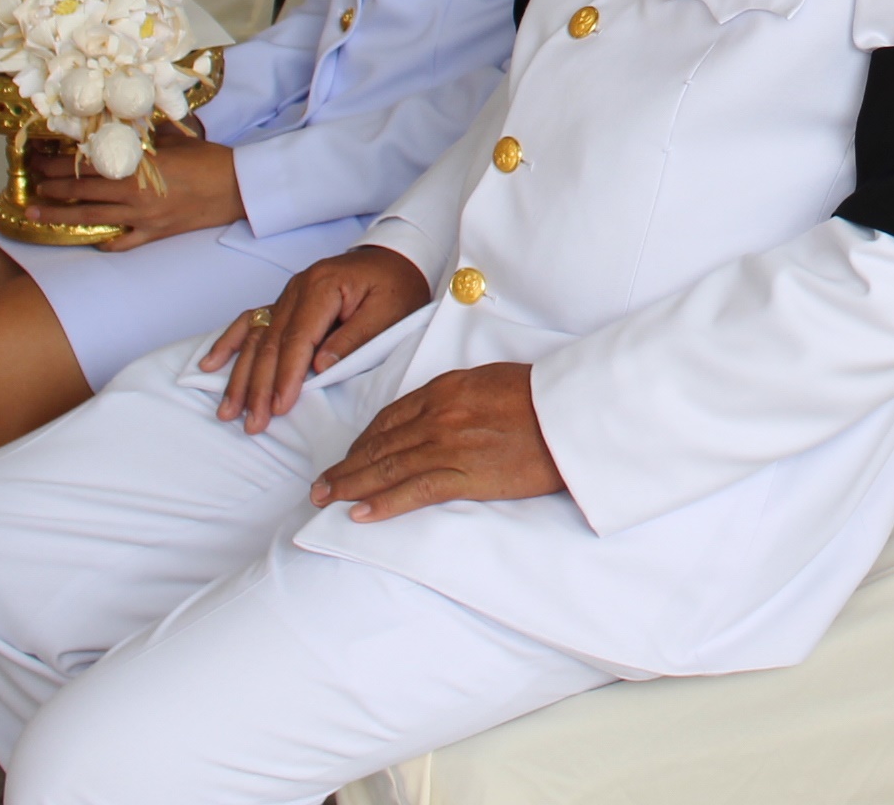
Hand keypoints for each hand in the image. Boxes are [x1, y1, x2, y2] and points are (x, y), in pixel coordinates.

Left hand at [20, 118, 242, 245]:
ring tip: (38, 214)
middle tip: (32, 187)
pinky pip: (123, 242)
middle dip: (52, 189)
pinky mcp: (154, 233)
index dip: (59, 165)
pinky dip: (106, 241)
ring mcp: (142, 217)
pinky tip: (92, 240)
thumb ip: (145, 138)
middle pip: (81, 192)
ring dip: (61, 215)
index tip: (40, 162)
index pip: (87, 166)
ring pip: (91, 218)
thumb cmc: (209, 160)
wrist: (236, 188)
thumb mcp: (174, 140)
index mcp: (136, 167)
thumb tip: (125, 129)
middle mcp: (132, 194)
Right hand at [208, 243, 430, 431]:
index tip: (279, 407)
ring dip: (240, 376)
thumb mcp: (389, 311)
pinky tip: (210, 365)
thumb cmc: (397, 286)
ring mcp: (288, 294)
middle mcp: (298, 288)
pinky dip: (229, 343)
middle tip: (252, 422)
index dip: (287, 376)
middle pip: (271, 343)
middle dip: (258, 386)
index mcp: (323, 286)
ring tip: (228, 409)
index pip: (298, 339)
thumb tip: (320, 368)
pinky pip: (250, 321)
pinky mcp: (284, 301)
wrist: (396, 258)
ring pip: (256, 338)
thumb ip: (354, 338)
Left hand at [308, 362, 562, 520]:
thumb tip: (439, 413)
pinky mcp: (465, 476)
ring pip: (387, 468)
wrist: (573, 413)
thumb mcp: (492, 380)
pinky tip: (361, 513)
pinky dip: (383, 503)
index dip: (364, 440)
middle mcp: (438, 416)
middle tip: (320, 485)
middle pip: (380, 444)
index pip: (390, 418)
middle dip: (346, 466)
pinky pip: (414, 491)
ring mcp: (449, 446)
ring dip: (352, 486)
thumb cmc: (542, 395)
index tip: (350, 455)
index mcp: (445, 389)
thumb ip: (459, 396)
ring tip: (328, 499)